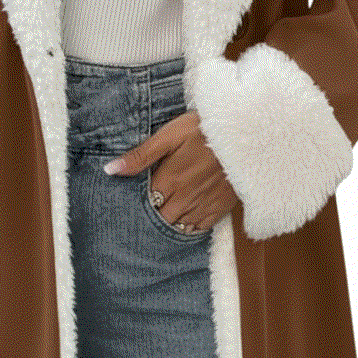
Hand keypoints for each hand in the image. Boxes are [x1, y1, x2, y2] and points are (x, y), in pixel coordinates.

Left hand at [102, 109, 239, 232]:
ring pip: (179, 225)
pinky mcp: (221, 206)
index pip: (145, 203)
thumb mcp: (170, 135)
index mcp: (169, 180)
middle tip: (147, 211)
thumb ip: (141, 155)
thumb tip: (111, 170)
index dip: (138, 204)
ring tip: (163, 216)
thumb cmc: (204, 130)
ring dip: (169, 223)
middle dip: (153, 216)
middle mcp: (185, 197)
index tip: (131, 202)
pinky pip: (200, 227)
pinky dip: (190, 227)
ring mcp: (204, 204)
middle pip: (161, 218)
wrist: (246, 134)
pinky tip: (184, 221)